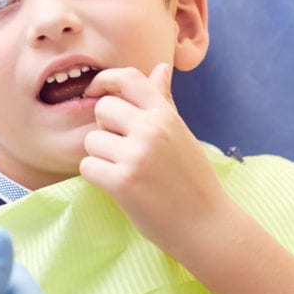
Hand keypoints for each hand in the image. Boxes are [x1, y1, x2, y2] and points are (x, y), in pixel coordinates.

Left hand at [79, 64, 229, 258]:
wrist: (206, 225)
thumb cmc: (193, 180)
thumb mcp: (181, 134)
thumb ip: (163, 102)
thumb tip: (159, 68)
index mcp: (165, 115)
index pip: (128, 78)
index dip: (105, 80)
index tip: (95, 91)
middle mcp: (151, 129)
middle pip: (103, 108)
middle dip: (104, 127)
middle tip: (120, 149)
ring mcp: (136, 156)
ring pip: (91, 140)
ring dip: (100, 156)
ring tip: (124, 171)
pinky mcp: (122, 182)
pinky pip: (87, 166)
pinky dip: (96, 177)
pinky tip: (116, 185)